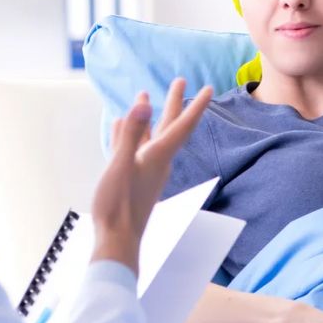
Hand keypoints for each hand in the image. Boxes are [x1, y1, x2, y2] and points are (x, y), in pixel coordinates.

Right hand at [90, 78, 212, 273]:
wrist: (116, 241)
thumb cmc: (118, 206)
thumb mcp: (121, 165)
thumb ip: (131, 134)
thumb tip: (144, 103)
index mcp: (157, 157)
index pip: (181, 125)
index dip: (194, 105)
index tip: (206, 87)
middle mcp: (156, 161)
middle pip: (169, 126)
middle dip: (174, 102)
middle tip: (180, 80)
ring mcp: (145, 170)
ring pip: (150, 135)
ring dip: (149, 115)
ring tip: (145, 96)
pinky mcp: (134, 178)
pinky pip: (134, 148)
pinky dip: (131, 133)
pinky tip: (122, 125)